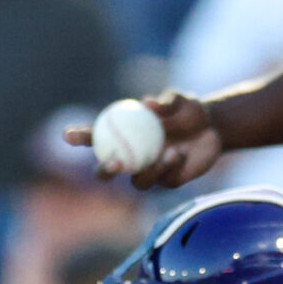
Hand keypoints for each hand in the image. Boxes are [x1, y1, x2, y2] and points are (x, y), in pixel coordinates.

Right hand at [63, 89, 222, 188]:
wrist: (214, 127)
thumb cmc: (188, 110)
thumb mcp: (180, 101)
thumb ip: (166, 101)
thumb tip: (148, 103)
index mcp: (124, 134)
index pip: (96, 137)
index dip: (79, 137)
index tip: (68, 135)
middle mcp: (132, 157)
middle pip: (107, 170)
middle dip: (105, 169)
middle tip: (114, 162)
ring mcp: (149, 172)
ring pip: (138, 182)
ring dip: (149, 171)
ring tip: (169, 152)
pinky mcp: (169, 181)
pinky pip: (165, 181)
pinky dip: (171, 167)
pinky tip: (179, 154)